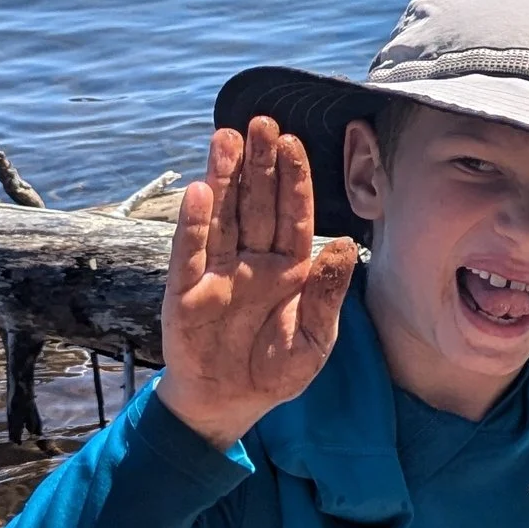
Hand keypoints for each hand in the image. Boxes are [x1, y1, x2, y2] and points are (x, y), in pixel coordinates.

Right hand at [158, 118, 357, 449]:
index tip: (292, 141)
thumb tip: (343, 245)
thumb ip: (327, 294)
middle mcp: (251, 261)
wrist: (229, 405)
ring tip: (226, 138)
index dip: (292, 178)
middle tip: (261, 122)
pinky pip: (190, 253)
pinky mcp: (185, 293)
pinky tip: (200, 191)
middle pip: (256, 204)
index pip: (293, 214)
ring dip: (223, 178)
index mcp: (288, 268)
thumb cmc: (274, 372)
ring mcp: (217, 273)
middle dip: (258, 163)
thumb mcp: (314, 341)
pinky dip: (194, 224)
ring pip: (222, 217)